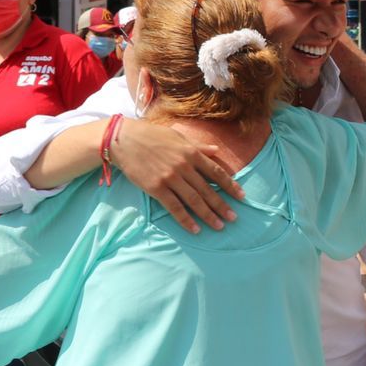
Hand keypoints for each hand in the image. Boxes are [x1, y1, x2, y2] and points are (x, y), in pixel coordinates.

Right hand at [109, 121, 244, 234]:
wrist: (124, 140)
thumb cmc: (151, 135)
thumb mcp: (178, 136)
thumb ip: (198, 147)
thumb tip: (216, 151)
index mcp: (191, 153)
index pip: (216, 172)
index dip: (230, 186)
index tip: (241, 197)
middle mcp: (184, 166)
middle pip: (207, 190)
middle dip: (222, 205)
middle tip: (234, 218)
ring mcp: (170, 178)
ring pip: (194, 200)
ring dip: (208, 215)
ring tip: (219, 226)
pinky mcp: (156, 188)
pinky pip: (174, 207)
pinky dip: (186, 220)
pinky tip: (195, 229)